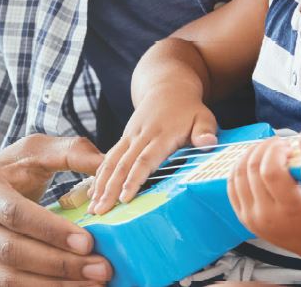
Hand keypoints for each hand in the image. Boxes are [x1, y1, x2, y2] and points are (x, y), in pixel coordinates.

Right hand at [0, 133, 110, 285]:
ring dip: (54, 286)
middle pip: (14, 252)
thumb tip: (107, 165)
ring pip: (9, 280)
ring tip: (94, 284)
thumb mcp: (36, 150)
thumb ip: (72, 152)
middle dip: (60, 265)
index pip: (16, 214)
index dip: (51, 230)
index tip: (88, 242)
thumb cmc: (9, 170)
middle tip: (101, 269)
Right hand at [89, 98, 216, 213]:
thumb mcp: (203, 117)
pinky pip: (109, 156)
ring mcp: (130, 135)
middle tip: (100, 212)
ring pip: (112, 161)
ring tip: (92, 208)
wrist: (169, 87)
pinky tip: (92, 193)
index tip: (124, 198)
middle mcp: (142, 135)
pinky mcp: (124, 137)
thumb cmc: (189, 109)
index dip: (134, 179)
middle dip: (110, 189)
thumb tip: (208, 143)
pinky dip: (99, 174)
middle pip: (123, 164)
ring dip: (101, 185)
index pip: (145, 159)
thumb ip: (205, 131)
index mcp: (162, 134)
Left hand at [227, 137, 300, 262]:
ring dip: (250, 155)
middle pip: (252, 170)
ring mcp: (252, 219)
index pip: (271, 172)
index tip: (287, 144)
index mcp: (290, 209)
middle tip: (277, 143)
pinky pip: (231, 187)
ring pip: (238, 176)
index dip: (276, 150)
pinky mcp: (244, 219)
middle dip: (264, 148)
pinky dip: (238, 168)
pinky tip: (253, 160)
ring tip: (266, 149)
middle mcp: (267, 216)